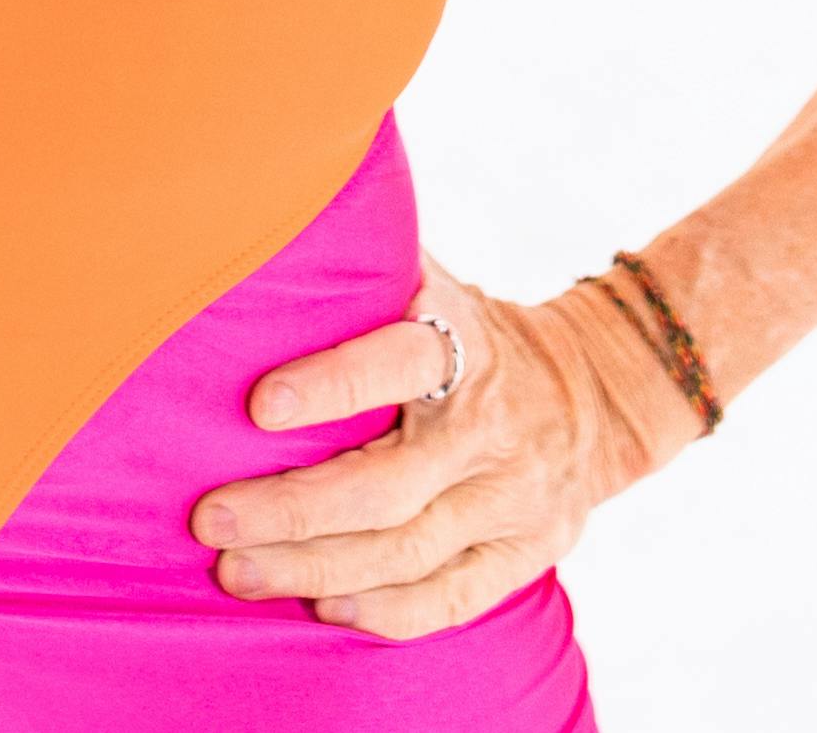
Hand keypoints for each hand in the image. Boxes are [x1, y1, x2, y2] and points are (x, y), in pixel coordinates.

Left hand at [196, 258, 695, 639]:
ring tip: (238, 570)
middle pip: (387, 485)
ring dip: (313, 570)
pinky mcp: (526, 552)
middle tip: (212, 518)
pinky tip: (322, 608)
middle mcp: (491, 427)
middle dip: (291, 509)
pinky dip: (382, 611)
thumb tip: (266, 205)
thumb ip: (370, 263)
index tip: (259, 404)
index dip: (333, 383)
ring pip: (406, 550)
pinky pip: (449, 598)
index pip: (400, 360)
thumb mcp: (440, 283)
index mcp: (465, 343)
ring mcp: (514, 498)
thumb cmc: (474, 334)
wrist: (604, 389)